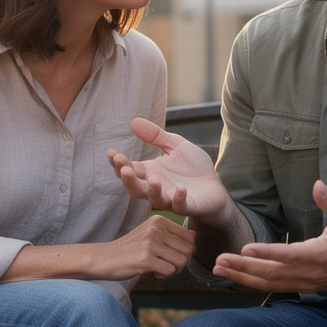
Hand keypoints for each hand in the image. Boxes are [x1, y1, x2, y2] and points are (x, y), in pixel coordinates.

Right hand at [96, 215, 195, 279]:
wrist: (104, 258)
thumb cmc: (131, 248)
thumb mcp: (151, 235)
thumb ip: (172, 234)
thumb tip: (195, 236)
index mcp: (158, 220)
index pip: (189, 237)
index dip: (187, 251)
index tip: (173, 257)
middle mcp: (155, 228)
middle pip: (188, 250)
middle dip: (182, 263)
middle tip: (167, 266)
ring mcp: (150, 243)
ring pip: (181, 262)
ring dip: (173, 271)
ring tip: (159, 269)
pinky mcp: (145, 259)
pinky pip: (170, 271)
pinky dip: (164, 276)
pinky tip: (152, 273)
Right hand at [108, 118, 229, 217]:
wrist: (215, 185)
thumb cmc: (193, 167)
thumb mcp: (175, 145)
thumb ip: (155, 136)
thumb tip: (133, 121)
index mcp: (150, 172)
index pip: (129, 168)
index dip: (118, 163)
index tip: (111, 152)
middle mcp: (156, 187)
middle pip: (135, 187)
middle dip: (127, 179)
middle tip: (124, 168)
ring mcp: (170, 198)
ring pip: (154, 199)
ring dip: (152, 190)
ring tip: (154, 178)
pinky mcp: (187, 206)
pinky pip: (179, 205)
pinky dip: (178, 199)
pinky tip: (180, 189)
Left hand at [212, 181, 326, 291]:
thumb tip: (317, 185)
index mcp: (322, 254)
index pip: (290, 255)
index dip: (267, 253)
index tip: (245, 248)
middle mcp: (311, 273)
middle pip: (272, 273)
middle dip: (244, 267)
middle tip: (220, 258)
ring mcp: (306, 283)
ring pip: (269, 283)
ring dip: (243, 276)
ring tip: (219, 268)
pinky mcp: (302, 286)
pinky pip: (273, 287)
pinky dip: (253, 282)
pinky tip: (236, 274)